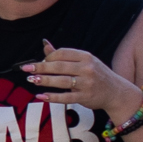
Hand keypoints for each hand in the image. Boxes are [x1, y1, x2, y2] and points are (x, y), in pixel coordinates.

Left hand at [25, 46, 139, 120]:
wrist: (116, 92)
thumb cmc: (96, 75)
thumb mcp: (84, 61)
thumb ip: (64, 55)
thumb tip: (45, 44)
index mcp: (86, 57)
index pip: (63, 53)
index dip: (48, 57)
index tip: (39, 62)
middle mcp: (87, 68)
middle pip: (60, 66)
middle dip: (41, 67)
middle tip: (26, 69)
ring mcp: (86, 83)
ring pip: (61, 81)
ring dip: (45, 80)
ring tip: (32, 80)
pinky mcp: (85, 97)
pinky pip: (66, 97)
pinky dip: (52, 97)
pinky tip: (41, 96)